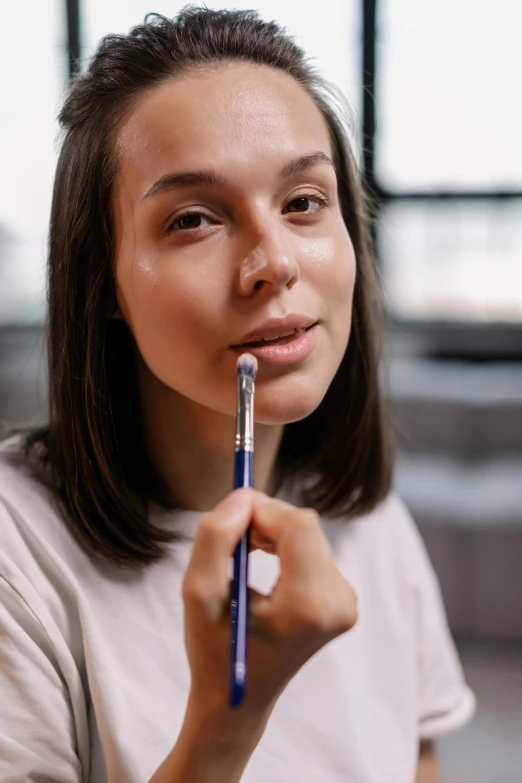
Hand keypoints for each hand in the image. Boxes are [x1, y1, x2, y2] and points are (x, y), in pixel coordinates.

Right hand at [181, 488, 357, 742]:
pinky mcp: (343, 599)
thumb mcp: (198, 595)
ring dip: (273, 532)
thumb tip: (242, 497)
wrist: (238, 701)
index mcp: (308, 606)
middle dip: (265, 521)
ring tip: (242, 557)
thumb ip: (215, 539)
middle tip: (232, 541)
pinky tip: (263, 564)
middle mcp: (338, 602)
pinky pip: (314, 547)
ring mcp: (345, 603)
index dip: (261, 510)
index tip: (229, 521)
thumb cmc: (213, 652)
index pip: (297, 525)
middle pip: (304, 525)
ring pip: (308, 532)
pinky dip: (285, 544)